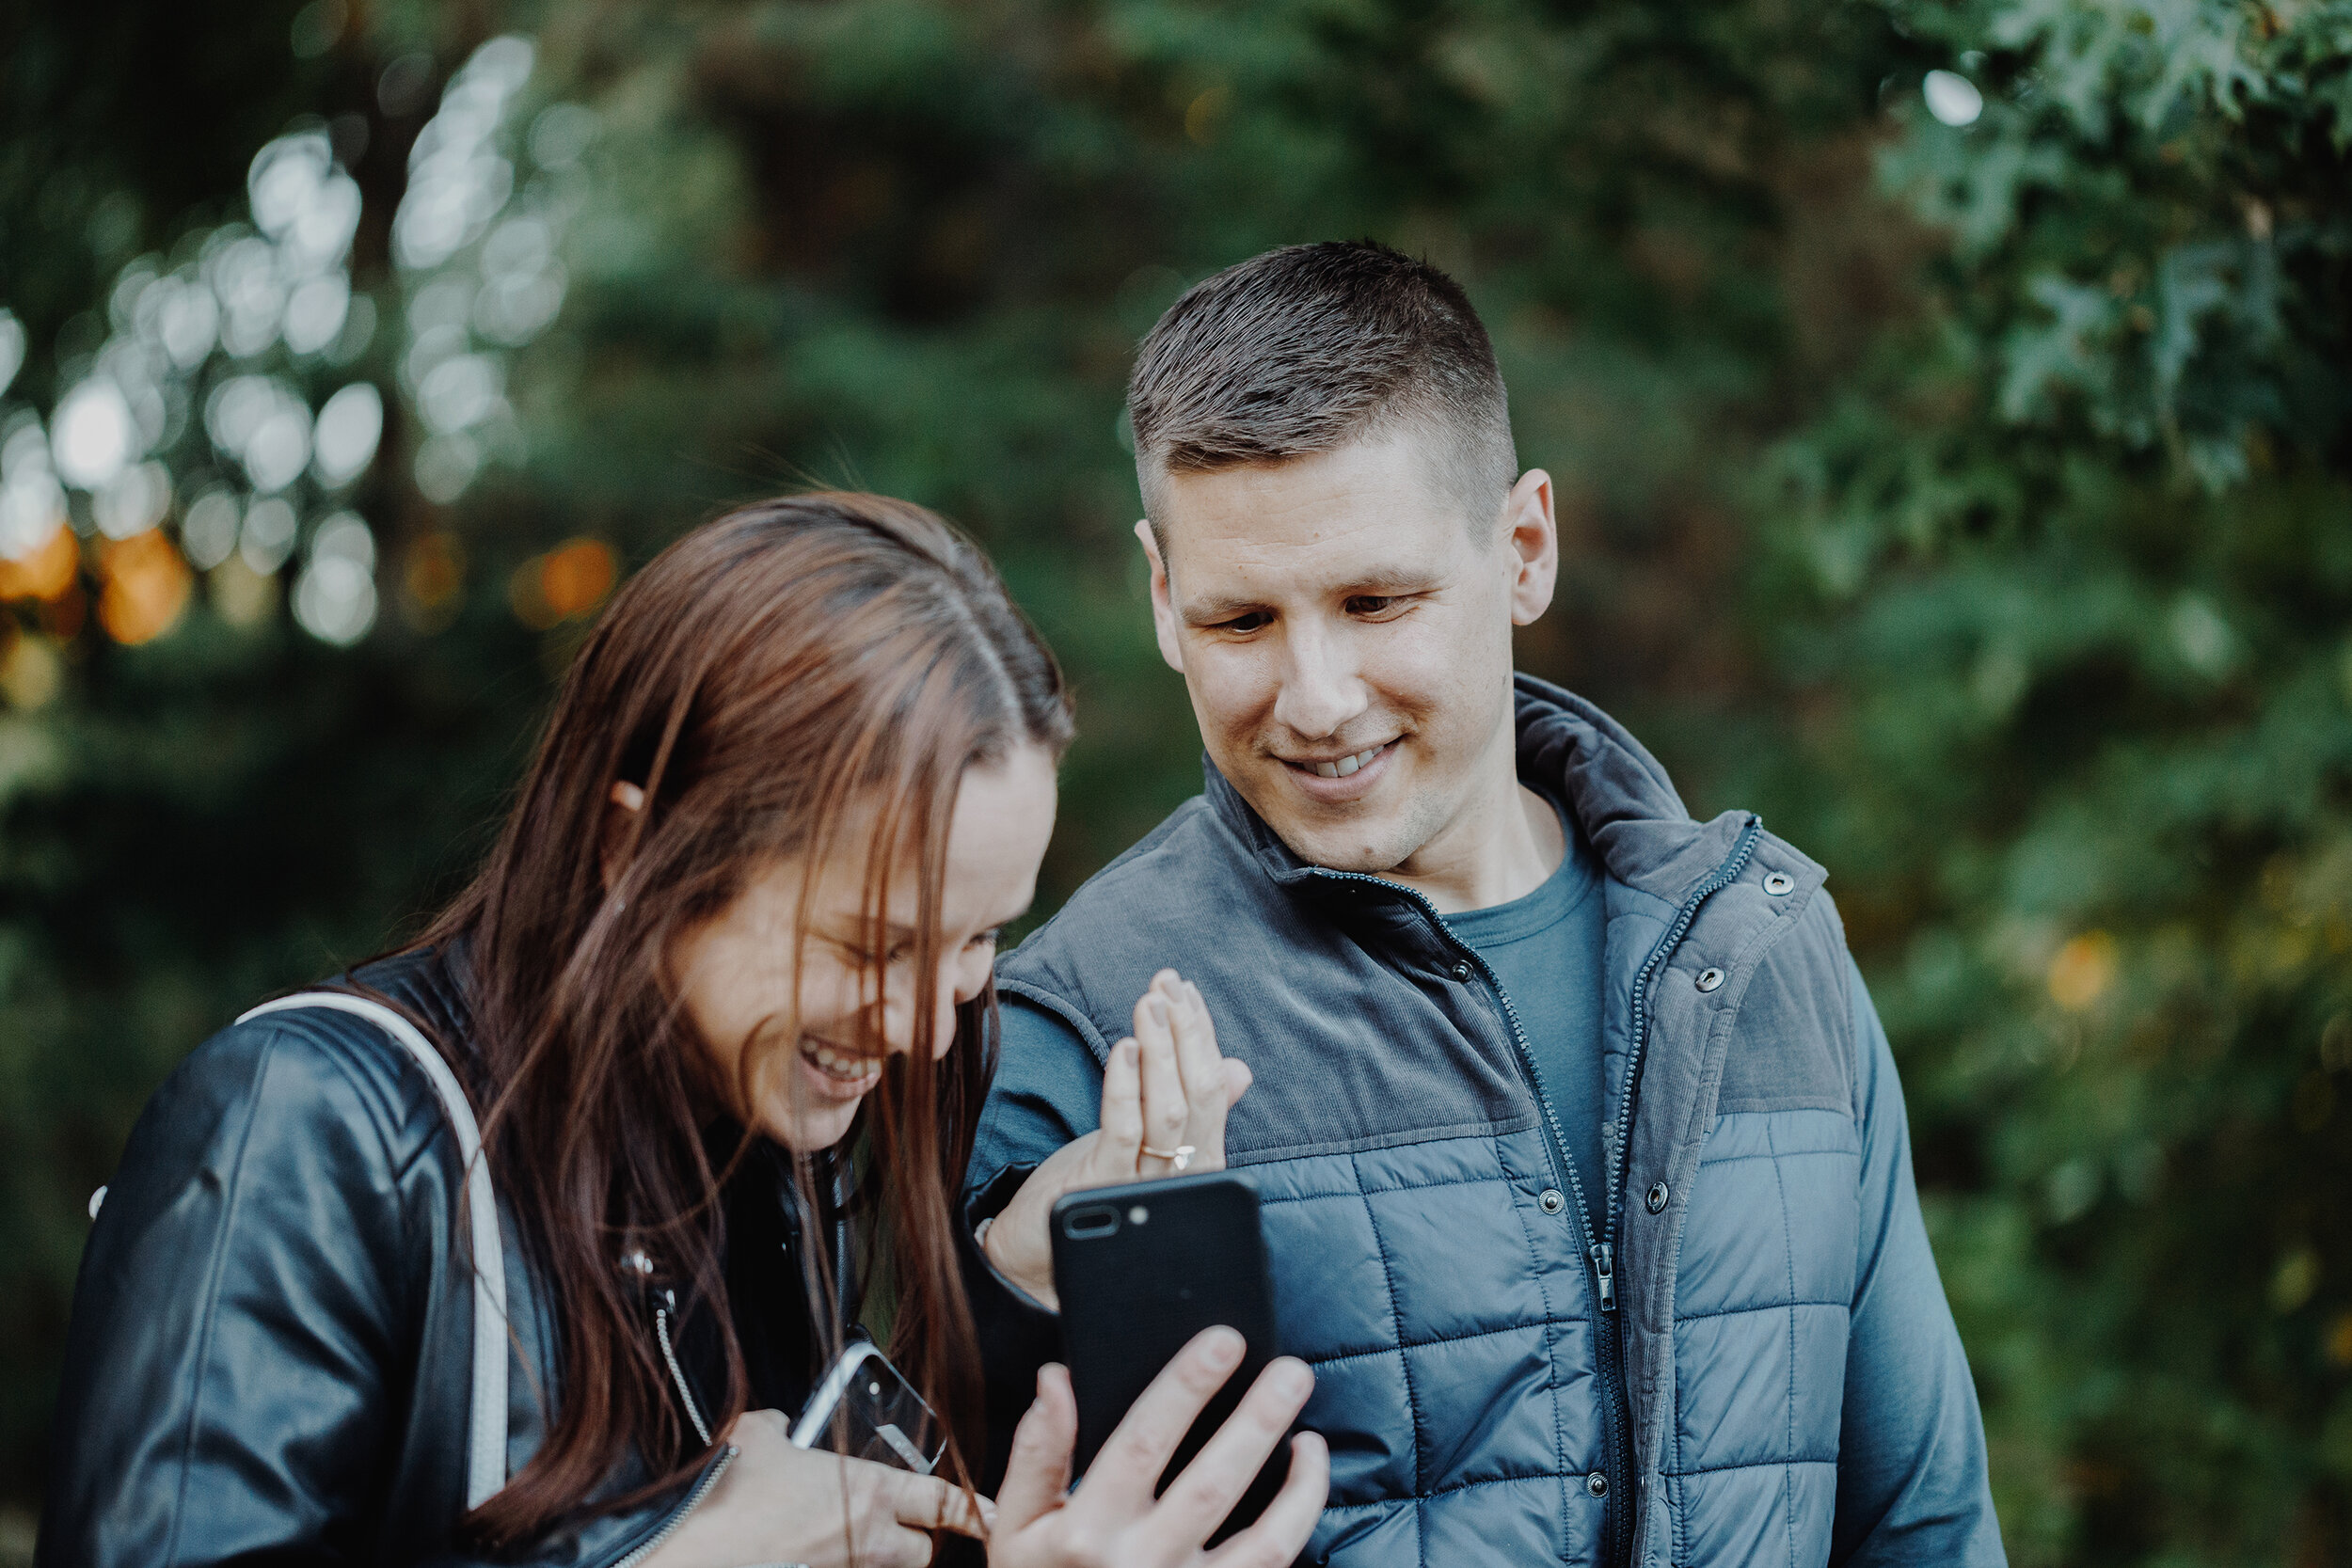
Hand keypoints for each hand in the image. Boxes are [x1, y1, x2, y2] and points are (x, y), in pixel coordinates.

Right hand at [641, 1408, 987, 1567]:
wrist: (689, 1555)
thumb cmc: (724, 1497)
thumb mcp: (754, 1438)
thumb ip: (777, 1426)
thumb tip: (777, 1424)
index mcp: (865, 1491)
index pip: (938, 1500)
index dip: (971, 1509)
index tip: (990, 1515)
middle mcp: (864, 1538)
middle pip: (920, 1552)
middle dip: (915, 1542)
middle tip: (897, 1528)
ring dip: (876, 1558)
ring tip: (844, 1540)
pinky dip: (836, 1563)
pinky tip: (807, 1552)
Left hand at [984, 971, 1250, 1308]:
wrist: (1041, 1255)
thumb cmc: (1098, 1188)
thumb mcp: (1146, 1139)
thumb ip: (1196, 1109)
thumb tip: (1238, 1069)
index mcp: (1200, 1157)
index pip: (1212, 1084)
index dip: (1200, 1033)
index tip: (1185, 988)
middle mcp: (1183, 1173)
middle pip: (1199, 1093)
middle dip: (1185, 1032)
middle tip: (1167, 984)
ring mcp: (1146, 1183)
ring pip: (1169, 1110)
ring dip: (1161, 1049)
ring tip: (1150, 1003)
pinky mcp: (1105, 1187)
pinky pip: (1125, 1132)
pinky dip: (1127, 1087)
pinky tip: (1125, 1048)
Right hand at [988, 1327, 1329, 1567]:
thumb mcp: (1016, 1531)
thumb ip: (1038, 1454)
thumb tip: (1057, 1378)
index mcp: (1085, 1533)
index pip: (1143, 1443)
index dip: (1186, 1387)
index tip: (1222, 1341)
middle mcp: (1139, 1565)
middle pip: (1211, 1484)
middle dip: (1256, 1421)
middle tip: (1292, 1371)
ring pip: (1260, 1537)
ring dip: (1295, 1480)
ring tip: (1309, 1426)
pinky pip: (1272, 1566)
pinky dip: (1300, 1517)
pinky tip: (1307, 1470)